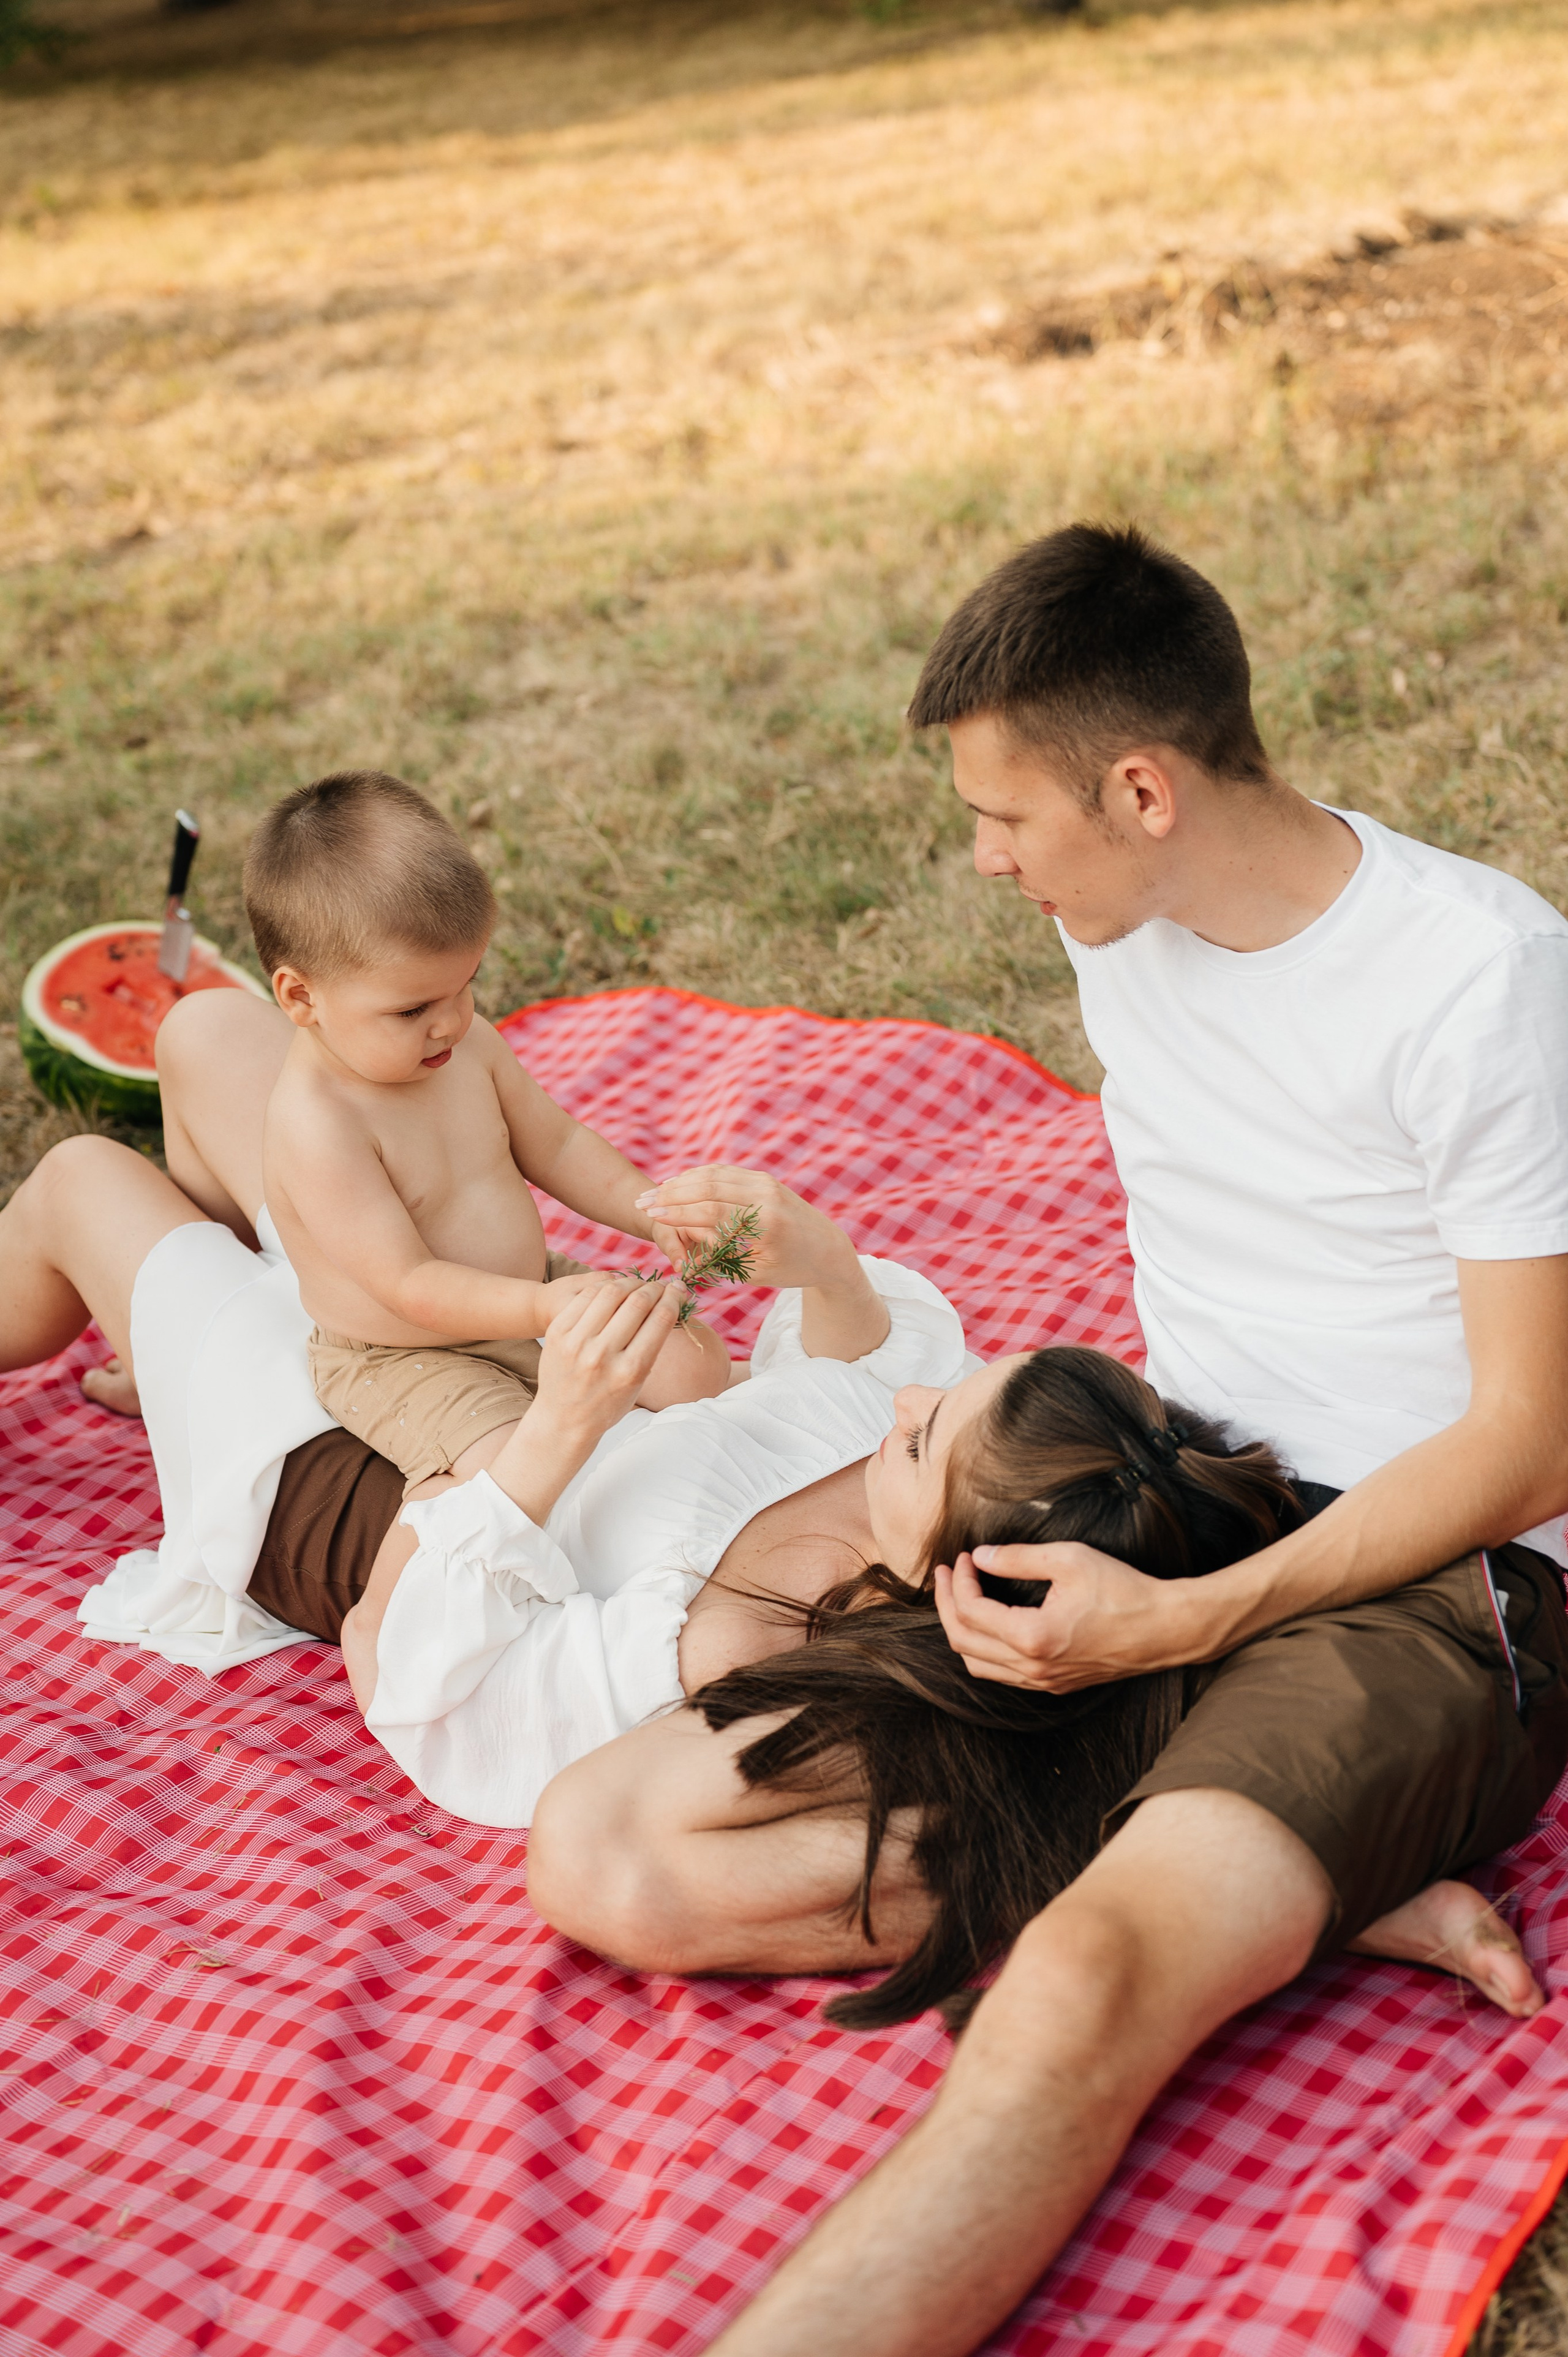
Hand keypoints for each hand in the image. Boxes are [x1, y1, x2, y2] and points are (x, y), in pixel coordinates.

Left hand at [533, 1275, 680, 1444]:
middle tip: (661, 1285)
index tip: (679, 1288)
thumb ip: (651, 1345)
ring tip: (639, 1284)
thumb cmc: (609, 1403)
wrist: (563, 1419)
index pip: (660, 1319)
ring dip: (631, 1282)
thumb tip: (668, 1301)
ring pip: (611, 1292)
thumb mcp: (638, 1382)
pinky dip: (605, 1287)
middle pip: (638, 1302)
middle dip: (655, 1288)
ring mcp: (576, 1342)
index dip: (674, 1297)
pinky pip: (586, 1296)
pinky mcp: (557, 1332)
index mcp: (630, 1370)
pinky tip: (614, 1288)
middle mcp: (602, 1355)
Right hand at [635, 1166, 858, 1293]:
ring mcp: (765, 1182)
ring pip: (714, 1174)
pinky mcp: (764, 1178)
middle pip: (707, 1186)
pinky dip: (699, 1176)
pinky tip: (679, 1184)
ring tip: (654, 1193)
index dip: (677, 1211)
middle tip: (642, 1201)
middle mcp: (765, 1195)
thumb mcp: (758, 1272)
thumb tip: (684, 1253)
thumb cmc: (793, 1269)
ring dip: (680, 1182)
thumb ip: (724, 1259)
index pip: (711, 1211)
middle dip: (671, 1193)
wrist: (829, 1248)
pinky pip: (725, 1172)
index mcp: (765, 1222)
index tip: (651, 1213)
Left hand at [932, 1543, 1204, 1692]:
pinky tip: (989, 1624)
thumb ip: (1018, 1556)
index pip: (971, 1610)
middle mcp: (1033, 1667)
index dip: (959, 1580)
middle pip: (963, 1641)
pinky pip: (1002, 1675)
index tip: (965, 1556)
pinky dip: (984, 1650)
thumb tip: (980, 1557)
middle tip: (949, 1573)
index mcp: (1032, 1637)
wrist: (1165, 1628)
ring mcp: (1044, 1681)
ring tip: (961, 1597)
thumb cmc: (1123, 1589)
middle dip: (947, 1603)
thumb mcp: (1068, 1559)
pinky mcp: (1055, 1685)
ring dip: (961, 1630)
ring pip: (978, 1665)